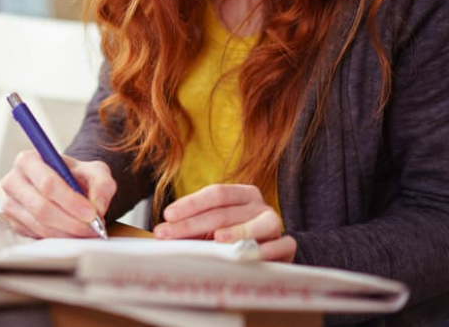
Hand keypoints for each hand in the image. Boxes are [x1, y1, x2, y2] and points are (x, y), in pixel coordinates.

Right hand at [1, 150, 115, 237]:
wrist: (65, 185)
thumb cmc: (76, 176)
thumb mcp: (95, 171)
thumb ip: (102, 184)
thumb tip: (98, 206)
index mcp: (28, 160)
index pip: (48, 183)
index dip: (71, 201)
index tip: (92, 214)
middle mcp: (13, 181)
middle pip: (42, 208)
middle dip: (71, 222)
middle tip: (94, 228)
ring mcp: (10, 204)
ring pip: (40, 225)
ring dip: (67, 233)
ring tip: (88, 231)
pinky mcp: (14, 223)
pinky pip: (37, 236)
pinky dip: (59, 238)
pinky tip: (73, 233)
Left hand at [153, 184, 295, 261]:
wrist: (271, 251)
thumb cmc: (235, 237)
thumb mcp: (213, 228)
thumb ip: (193, 228)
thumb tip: (161, 233)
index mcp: (242, 194)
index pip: (215, 193)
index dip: (190, 203)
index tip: (167, 215)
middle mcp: (259, 205)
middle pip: (224, 212)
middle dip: (193, 224)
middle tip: (169, 235)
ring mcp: (274, 224)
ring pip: (256, 225)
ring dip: (236, 232)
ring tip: (216, 239)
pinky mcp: (287, 246)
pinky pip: (280, 246)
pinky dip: (265, 251)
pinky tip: (248, 255)